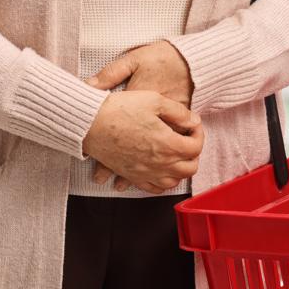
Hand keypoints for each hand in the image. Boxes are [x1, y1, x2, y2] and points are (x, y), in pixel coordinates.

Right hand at [88, 41, 196, 189]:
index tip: (191, 125)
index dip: (198, 134)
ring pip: (174, 181)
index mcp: (168, 144)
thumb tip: (193, 120)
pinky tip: (161, 171)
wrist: (89, 122)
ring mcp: (145, 172)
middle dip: (193, 153)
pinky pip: (154, 188)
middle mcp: (159, 163)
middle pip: (190, 168)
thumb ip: (179, 112)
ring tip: (176, 155)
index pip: (196, 147)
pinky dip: (163, 182)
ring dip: (180, 169)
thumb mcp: (153, 100)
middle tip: (187, 139)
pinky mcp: (131, 175)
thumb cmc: (119, 108)